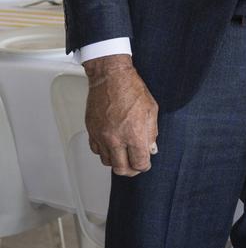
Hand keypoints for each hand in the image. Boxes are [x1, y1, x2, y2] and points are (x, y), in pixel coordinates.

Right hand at [83, 55, 157, 176]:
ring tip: (124, 154)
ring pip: (107, 162)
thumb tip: (151, 149)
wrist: (111, 76)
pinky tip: (111, 145)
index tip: (145, 163)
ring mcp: (102, 136)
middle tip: (135, 164)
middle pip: (121, 169)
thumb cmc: (131, 88)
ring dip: (117, 161)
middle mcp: (116, 138)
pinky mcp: (92, 131)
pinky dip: (104, 152)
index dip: (144, 166)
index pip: (139, 163)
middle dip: (131, 170)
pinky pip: (96, 150)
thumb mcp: (151, 110)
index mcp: (134, 134)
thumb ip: (151, 132)